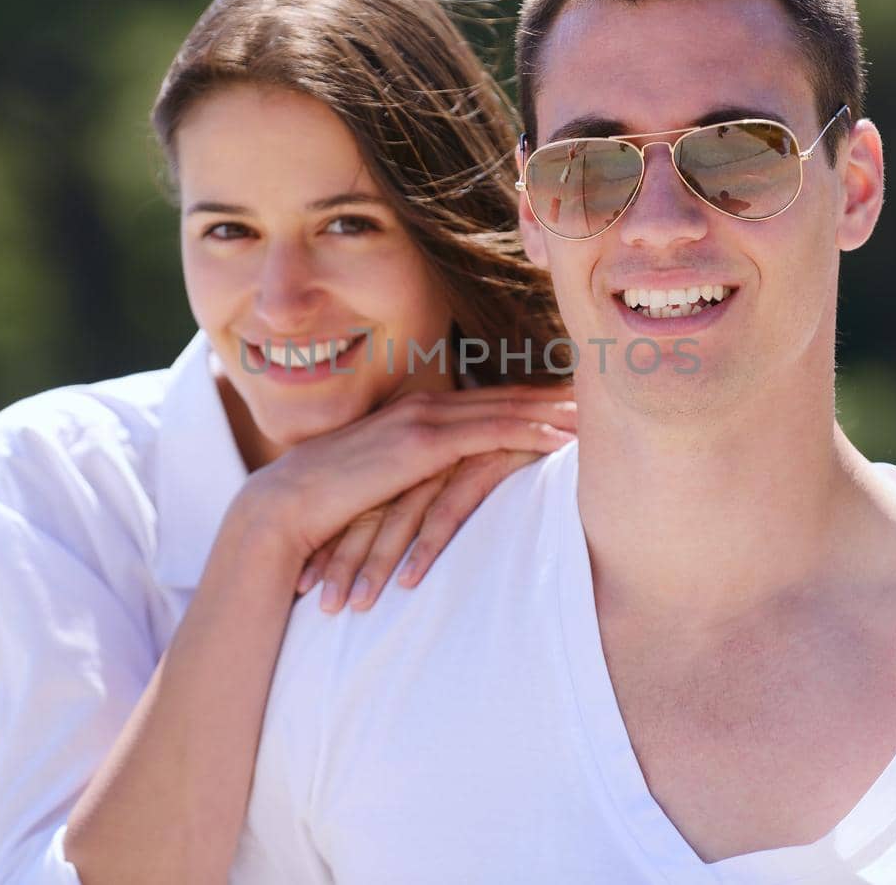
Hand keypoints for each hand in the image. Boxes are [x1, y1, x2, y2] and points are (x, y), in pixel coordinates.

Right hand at [228, 384, 574, 593]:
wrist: (287, 506)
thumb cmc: (331, 503)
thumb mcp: (385, 483)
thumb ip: (417, 478)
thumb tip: (445, 493)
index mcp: (420, 414)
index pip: (492, 400)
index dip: (538, 397)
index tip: (578, 396)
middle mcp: (427, 407)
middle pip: (510, 396)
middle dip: (559, 395)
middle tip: (608, 389)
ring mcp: (425, 421)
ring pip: (507, 410)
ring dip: (557, 412)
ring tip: (602, 413)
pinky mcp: (422, 446)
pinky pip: (489, 436)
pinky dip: (529, 434)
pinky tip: (563, 441)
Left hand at [296, 448, 545, 611]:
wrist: (563, 410)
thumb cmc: (516, 443)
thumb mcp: (463, 470)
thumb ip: (434, 493)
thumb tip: (409, 530)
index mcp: (412, 451)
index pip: (364, 504)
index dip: (335, 543)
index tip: (308, 583)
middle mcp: (424, 451)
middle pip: (372, 512)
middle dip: (343, 559)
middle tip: (321, 605)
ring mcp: (451, 458)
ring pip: (401, 517)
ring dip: (376, 563)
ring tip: (356, 606)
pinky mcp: (482, 465)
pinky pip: (447, 511)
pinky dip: (426, 548)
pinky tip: (410, 581)